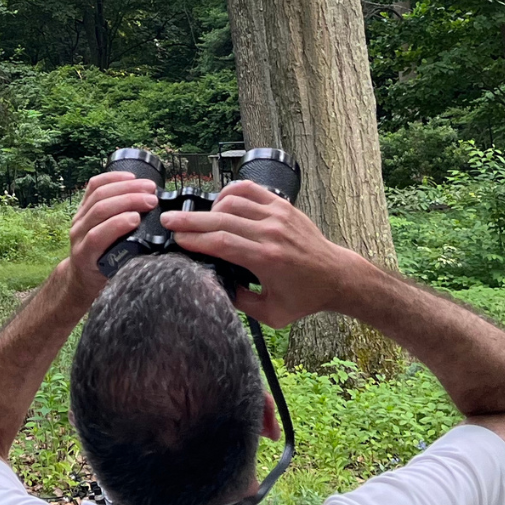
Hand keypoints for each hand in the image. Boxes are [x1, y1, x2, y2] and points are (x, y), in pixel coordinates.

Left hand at [58, 171, 160, 303]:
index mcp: (85, 255)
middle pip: (100, 209)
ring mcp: (79, 218)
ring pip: (98, 195)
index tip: (138, 218)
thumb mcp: (115, 277)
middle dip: (127, 200)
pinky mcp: (82, 206)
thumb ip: (129, 265)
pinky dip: (112, 178)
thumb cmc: (103, 275)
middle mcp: (78, 234)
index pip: (97, 236)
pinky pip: (93, 186)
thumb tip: (155, 254)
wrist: (83, 272)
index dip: (116, 225)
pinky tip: (130, 176)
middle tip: (152, 199)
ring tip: (148, 187)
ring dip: (125, 187)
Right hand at [163, 179, 377, 325]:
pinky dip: (230, 193)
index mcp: (267, 259)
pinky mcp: (282, 205)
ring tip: (194, 218)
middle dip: (190, 220)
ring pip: (232, 203)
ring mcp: (278, 215)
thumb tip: (213, 287)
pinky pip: (250, 190)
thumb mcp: (272, 314)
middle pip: (221, 220)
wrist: (336, 275)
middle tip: (168, 221)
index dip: (195, 239)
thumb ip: (241, 303)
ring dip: (208, 209)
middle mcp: (271, 233)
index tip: (176, 239)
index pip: (222, 242)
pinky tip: (219, 203)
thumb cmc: (304, 297)